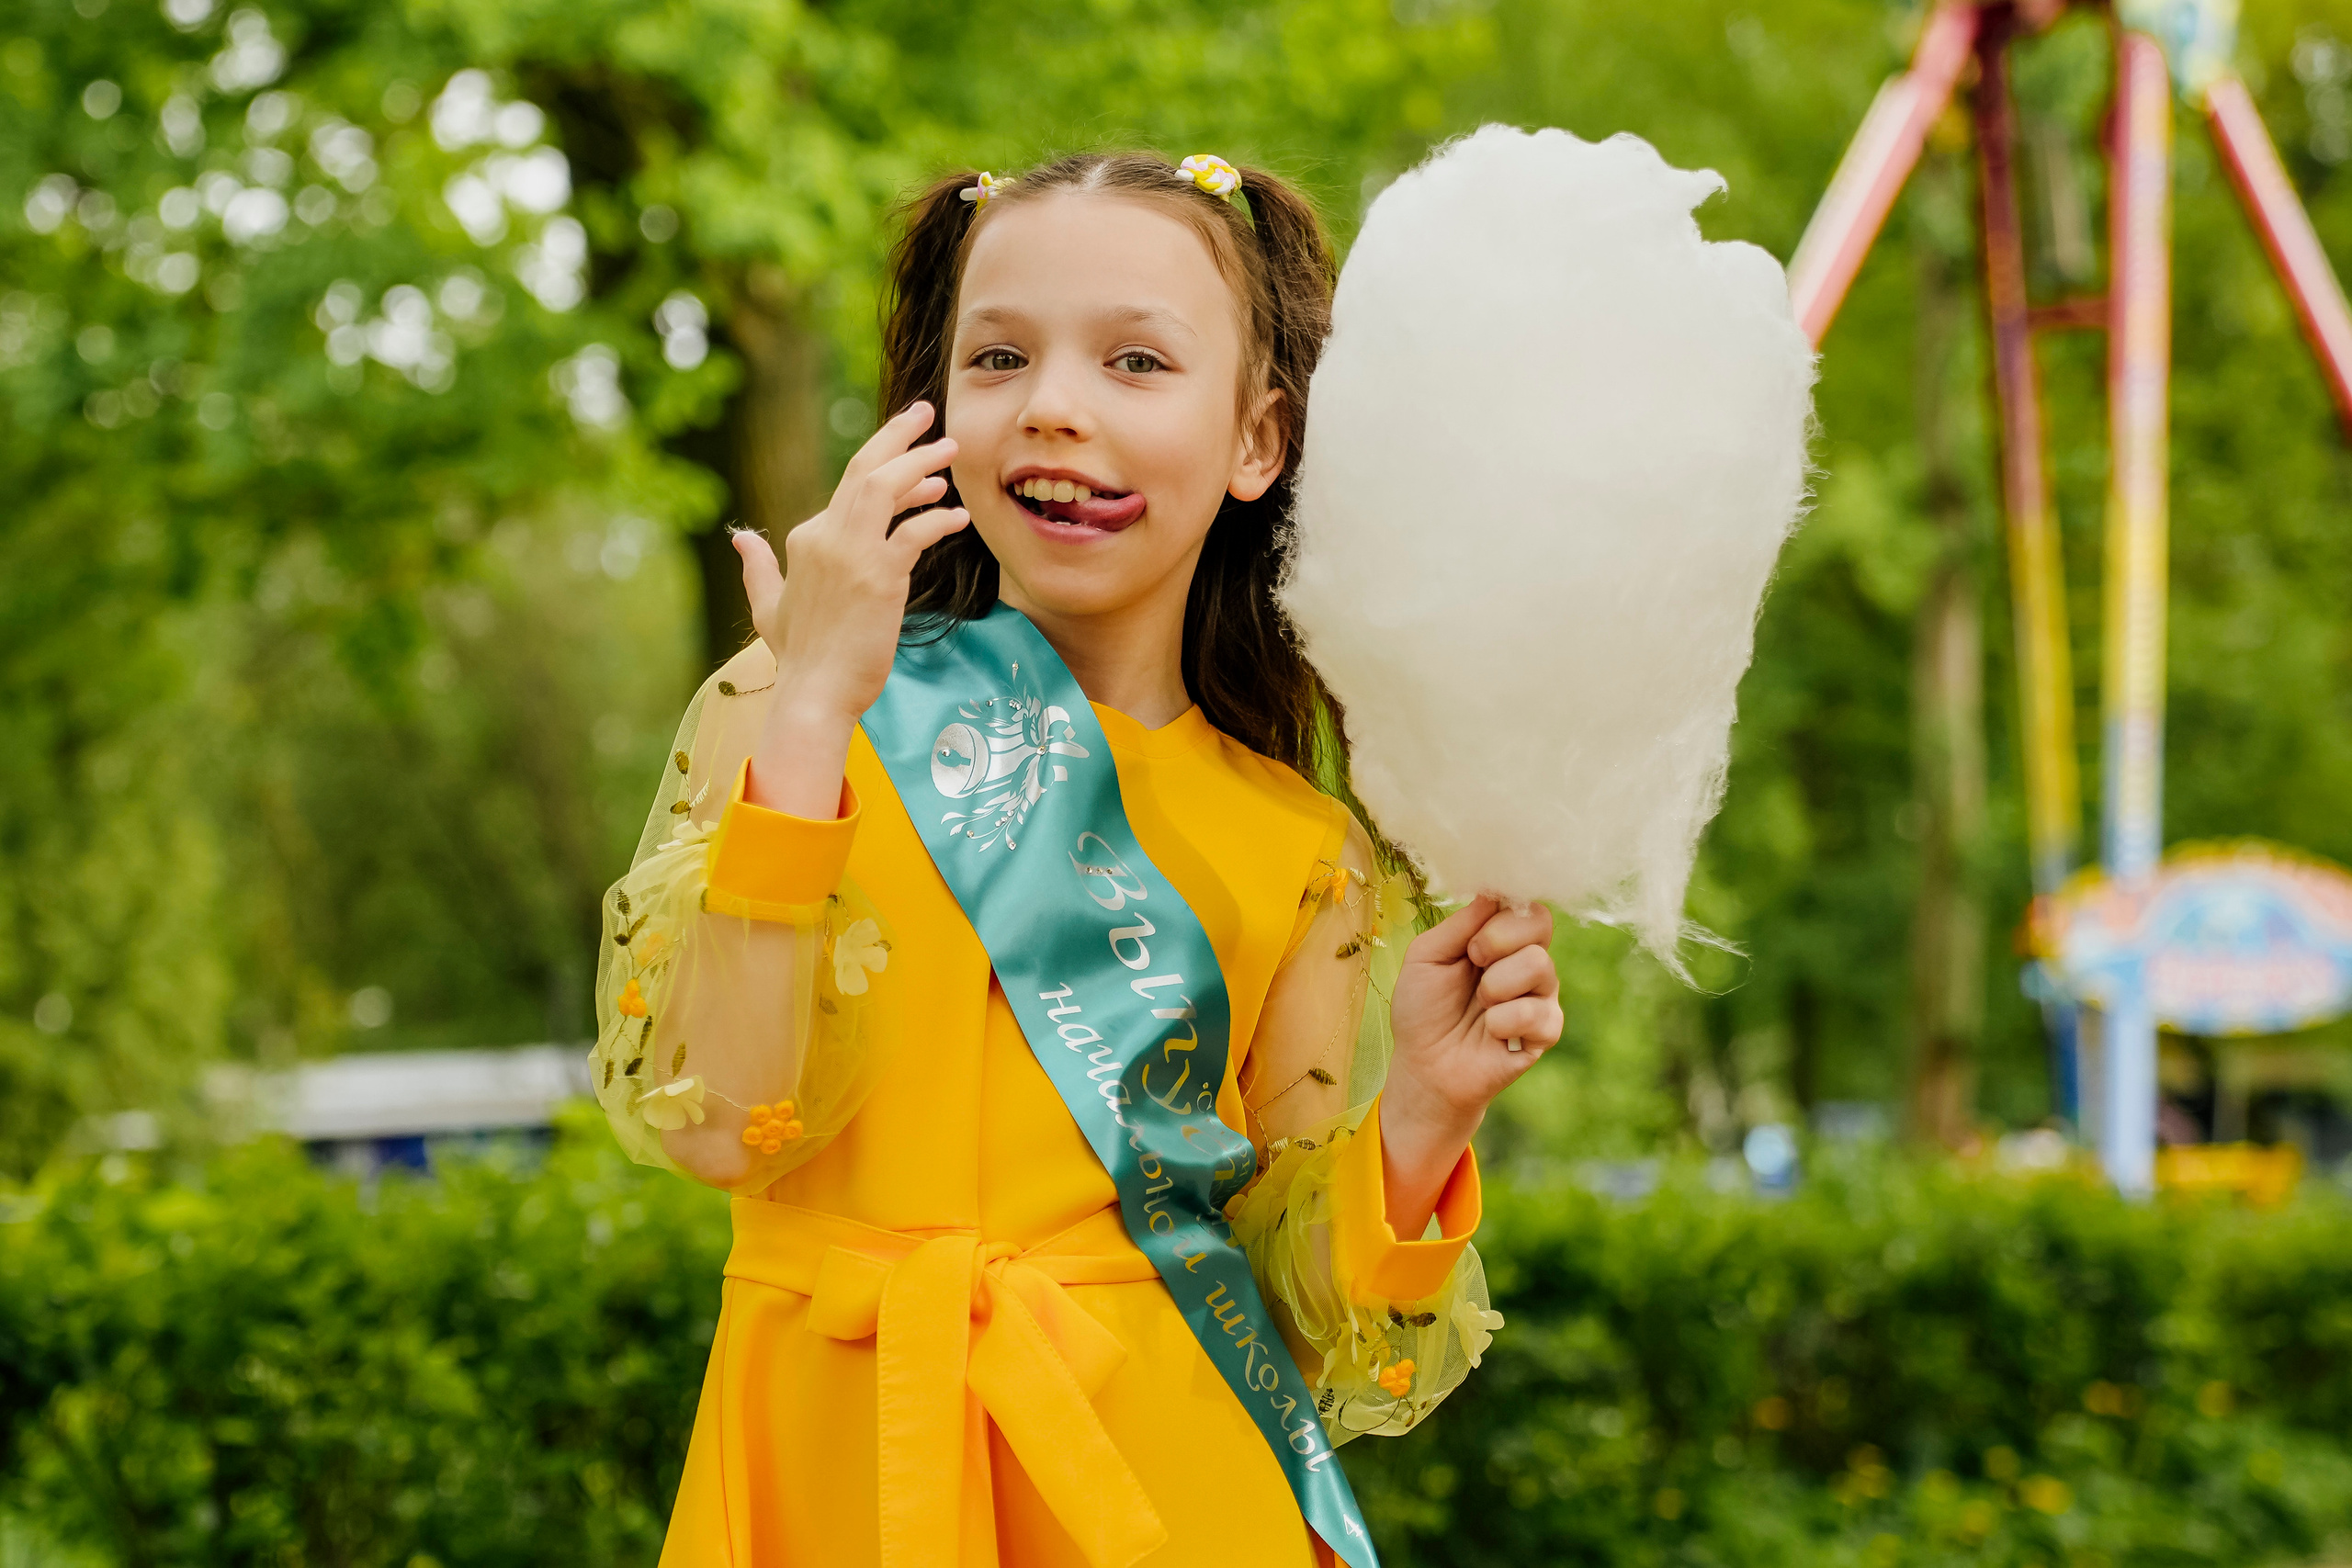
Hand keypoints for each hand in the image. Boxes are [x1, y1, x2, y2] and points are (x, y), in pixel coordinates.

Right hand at [733, 400, 967, 724]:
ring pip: (887, 487)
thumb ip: (756, 567)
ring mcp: (853, 554)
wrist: (815, 694)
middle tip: (927, 414)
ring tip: (950, 451)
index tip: (924, 473)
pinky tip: (958, 516)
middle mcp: (826, 537)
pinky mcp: (881, 577)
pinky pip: (915, 532)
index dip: (888, 471)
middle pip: (865, 469)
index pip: (849, 489)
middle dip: (898, 436)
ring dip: (921, 464)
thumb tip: (741, 538)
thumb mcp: (767, 606)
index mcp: (805, 538)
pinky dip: (938, 519)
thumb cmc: (798, 657)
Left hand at [1379, 899, 1560, 1225]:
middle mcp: (1526, 960)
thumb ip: (1460, 924)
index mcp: (1500, 938)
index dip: (1503, 908)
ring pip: (1539, 964)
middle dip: (1497, 939)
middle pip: (1541, 922)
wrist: (1424, 1066)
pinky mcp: (1546, 1031)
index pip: (1524, 903)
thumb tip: (1494, 892)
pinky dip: (1502, 1022)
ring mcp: (1540, 995)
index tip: (1472, 931)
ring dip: (1496, 984)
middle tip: (1472, 960)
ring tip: (1479, 1004)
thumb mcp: (1426, 956)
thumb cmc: (1423, 1010)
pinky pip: (1537, 1012)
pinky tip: (1490, 1033)